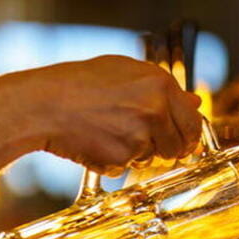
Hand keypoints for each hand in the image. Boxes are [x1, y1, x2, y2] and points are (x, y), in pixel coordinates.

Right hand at [0, 55, 202, 174]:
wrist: (42, 104)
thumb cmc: (80, 83)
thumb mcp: (125, 72)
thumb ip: (163, 89)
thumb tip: (195, 103)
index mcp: (160, 85)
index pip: (193, 122)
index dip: (189, 136)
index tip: (183, 142)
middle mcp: (154, 110)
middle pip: (178, 146)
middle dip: (166, 148)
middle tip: (142, 139)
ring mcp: (139, 136)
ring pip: (152, 157)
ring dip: (137, 152)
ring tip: (109, 131)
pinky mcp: (121, 158)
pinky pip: (127, 167)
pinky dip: (114, 160)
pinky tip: (96, 141)